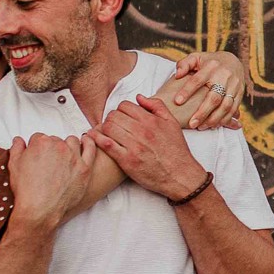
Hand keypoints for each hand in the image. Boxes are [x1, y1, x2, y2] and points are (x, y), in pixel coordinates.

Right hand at [6, 133, 97, 229]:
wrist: (40, 210)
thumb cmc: (26, 190)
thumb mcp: (14, 166)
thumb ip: (17, 149)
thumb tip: (18, 140)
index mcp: (41, 143)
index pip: (39, 138)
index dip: (36, 148)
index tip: (37, 157)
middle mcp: (59, 146)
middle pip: (55, 140)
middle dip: (51, 148)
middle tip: (48, 162)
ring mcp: (74, 157)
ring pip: (72, 142)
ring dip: (67, 146)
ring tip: (64, 156)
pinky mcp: (85, 168)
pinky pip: (91, 149)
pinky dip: (88, 143)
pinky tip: (85, 142)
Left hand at [93, 96, 209, 200]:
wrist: (180, 176)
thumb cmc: (176, 151)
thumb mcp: (172, 123)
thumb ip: (157, 106)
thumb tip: (139, 97)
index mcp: (151, 121)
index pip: (125, 105)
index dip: (121, 109)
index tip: (123, 116)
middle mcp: (142, 131)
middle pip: (114, 115)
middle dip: (111, 118)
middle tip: (114, 125)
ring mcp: (133, 146)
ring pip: (108, 127)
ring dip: (104, 128)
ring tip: (108, 133)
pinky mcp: (126, 161)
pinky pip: (106, 144)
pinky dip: (96, 139)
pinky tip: (93, 137)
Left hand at [166, 51, 247, 129]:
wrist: (233, 61)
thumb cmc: (209, 62)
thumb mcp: (196, 58)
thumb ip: (184, 64)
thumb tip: (177, 75)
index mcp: (211, 66)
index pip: (198, 80)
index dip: (187, 91)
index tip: (177, 102)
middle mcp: (224, 76)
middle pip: (214, 97)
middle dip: (202, 112)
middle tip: (191, 124)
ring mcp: (234, 85)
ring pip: (225, 106)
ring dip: (213, 119)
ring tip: (201, 127)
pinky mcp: (240, 93)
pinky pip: (233, 109)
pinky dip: (224, 119)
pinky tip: (213, 125)